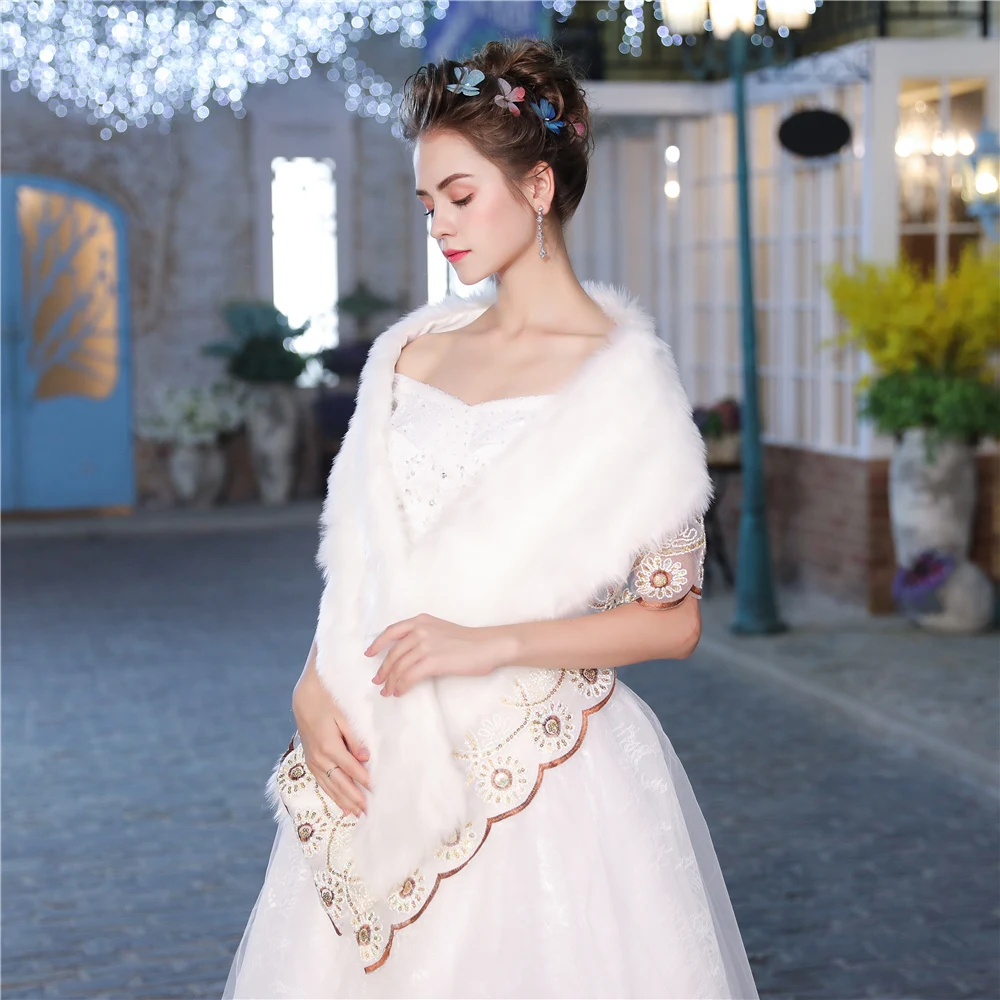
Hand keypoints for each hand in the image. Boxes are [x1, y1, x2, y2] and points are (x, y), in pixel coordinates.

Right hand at [292, 646, 371, 816]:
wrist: (304, 697)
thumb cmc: (328, 702)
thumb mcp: (343, 716)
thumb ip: (354, 738)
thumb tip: (366, 757)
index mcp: (329, 746)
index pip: (351, 769)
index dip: (364, 781)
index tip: (376, 792)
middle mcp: (319, 758)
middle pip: (340, 783)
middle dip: (355, 799)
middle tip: (368, 812)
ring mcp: (313, 761)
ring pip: (330, 787)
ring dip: (344, 801)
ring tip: (357, 815)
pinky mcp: (310, 761)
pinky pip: (322, 783)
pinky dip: (332, 795)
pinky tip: (341, 805)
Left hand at [365, 613, 510, 696]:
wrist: (488, 645)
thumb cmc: (469, 641)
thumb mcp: (441, 630)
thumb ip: (423, 636)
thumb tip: (407, 655)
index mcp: (421, 620)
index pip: (392, 631)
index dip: (378, 643)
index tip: (369, 654)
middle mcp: (420, 630)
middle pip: (393, 653)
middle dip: (383, 669)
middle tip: (378, 682)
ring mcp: (425, 645)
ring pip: (399, 666)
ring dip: (391, 681)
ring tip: (388, 691)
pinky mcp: (432, 661)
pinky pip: (409, 676)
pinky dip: (401, 686)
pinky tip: (400, 692)